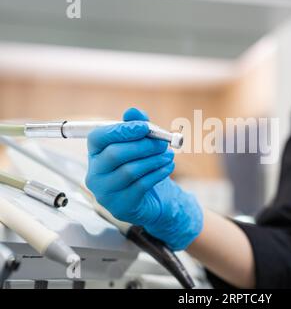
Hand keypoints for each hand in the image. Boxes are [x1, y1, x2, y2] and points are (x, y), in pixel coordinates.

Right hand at [86, 108, 202, 250]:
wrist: (148, 199)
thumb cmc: (139, 167)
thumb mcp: (138, 144)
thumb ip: (136, 126)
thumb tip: (133, 111)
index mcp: (95, 154)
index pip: (98, 138)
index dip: (122, 130)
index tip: (145, 127)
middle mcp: (95, 174)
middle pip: (115, 154)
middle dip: (143, 145)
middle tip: (163, 142)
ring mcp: (105, 192)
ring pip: (129, 170)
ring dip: (153, 160)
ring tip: (168, 155)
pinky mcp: (121, 206)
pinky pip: (141, 186)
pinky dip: (158, 173)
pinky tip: (168, 167)